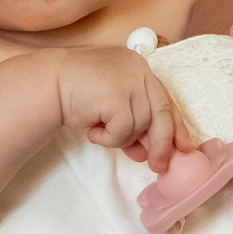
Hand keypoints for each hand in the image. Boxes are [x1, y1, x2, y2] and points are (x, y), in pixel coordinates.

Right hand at [56, 48, 189, 169]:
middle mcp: (139, 70)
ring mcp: (128, 81)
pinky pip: (123, 131)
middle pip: (161, 113)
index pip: (166, 100)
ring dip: (120, 138)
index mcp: (140, 68)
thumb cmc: (78, 95)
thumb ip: (134, 120)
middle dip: (161, 144)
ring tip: (100, 131)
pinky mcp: (116, 95)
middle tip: (157, 166)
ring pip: (140, 126)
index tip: (184, 147)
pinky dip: (108, 139)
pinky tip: (92, 130)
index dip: (177, 126)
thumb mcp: (113, 104)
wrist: (49, 84)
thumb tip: (150, 152)